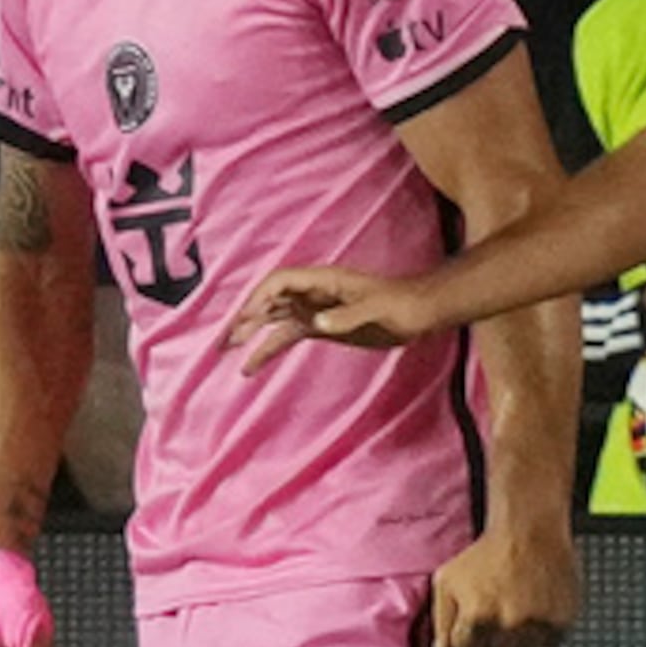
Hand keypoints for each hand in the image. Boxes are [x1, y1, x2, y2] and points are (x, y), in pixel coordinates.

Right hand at [229, 266, 447, 372]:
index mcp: (323, 281)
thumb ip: (346, 317)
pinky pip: (287, 336)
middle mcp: (312, 294)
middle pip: (269, 301)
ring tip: (227, 350)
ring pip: (273, 319)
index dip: (261, 297)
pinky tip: (251, 365)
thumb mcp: (376, 310)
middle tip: (225, 339)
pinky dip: (268, 348)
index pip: (281, 282)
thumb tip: (316, 323)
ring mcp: (314, 310)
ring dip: (249, 332)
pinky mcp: (320, 328)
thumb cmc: (401, 304)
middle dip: (245, 317)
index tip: (247, 317)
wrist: (420, 312)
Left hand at [428, 522, 577, 646]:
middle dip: (492, 636)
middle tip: (498, 609)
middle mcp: (508, 624)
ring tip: (518, 608)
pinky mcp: (562, 621)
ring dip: (519, 637)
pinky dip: (543, 632)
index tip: (475, 618)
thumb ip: (441, 622)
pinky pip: (549, 643)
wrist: (530, 530)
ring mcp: (537, 624)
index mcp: (477, 617)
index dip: (467, 634)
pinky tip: (536, 609)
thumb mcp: (448, 581)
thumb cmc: (488, 552)